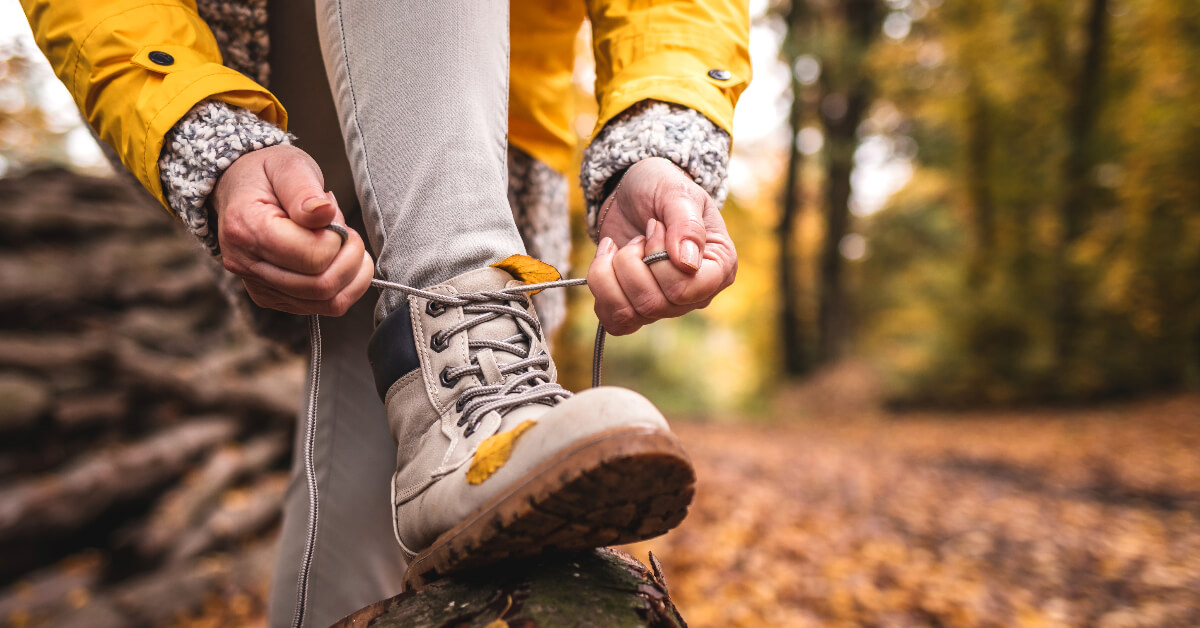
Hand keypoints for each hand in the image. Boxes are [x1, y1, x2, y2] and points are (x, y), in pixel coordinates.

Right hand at [211, 144, 373, 315]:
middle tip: (346, 232)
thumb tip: (325, 214)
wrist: (238, 187)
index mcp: (246, 228)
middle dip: (350, 258)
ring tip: (344, 245)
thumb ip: (305, 190)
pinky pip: (323, 307)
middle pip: (320, 285)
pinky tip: (340, 260)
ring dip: (352, 274)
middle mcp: (246, 264)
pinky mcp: (273, 298)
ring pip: (327, 302)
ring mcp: (259, 286)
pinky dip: (345, 286)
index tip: (333, 216)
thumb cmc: (266, 174)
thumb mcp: (288, 165)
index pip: (311, 255)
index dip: (337, 238)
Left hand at [587, 157, 737, 334]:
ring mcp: (665, 305)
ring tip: (623, 246)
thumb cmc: (662, 187)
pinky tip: (607, 260)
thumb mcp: (677, 192)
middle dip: (632, 262)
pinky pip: (613, 321)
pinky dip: (600, 287)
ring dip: (612, 273)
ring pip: (628, 314)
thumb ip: (686, 223)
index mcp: (719, 267)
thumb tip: (687, 264)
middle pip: (653, 304)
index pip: (685, 290)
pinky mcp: (635, 307)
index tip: (655, 228)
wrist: (634, 190)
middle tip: (639, 235)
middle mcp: (696, 294)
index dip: (658, 262)